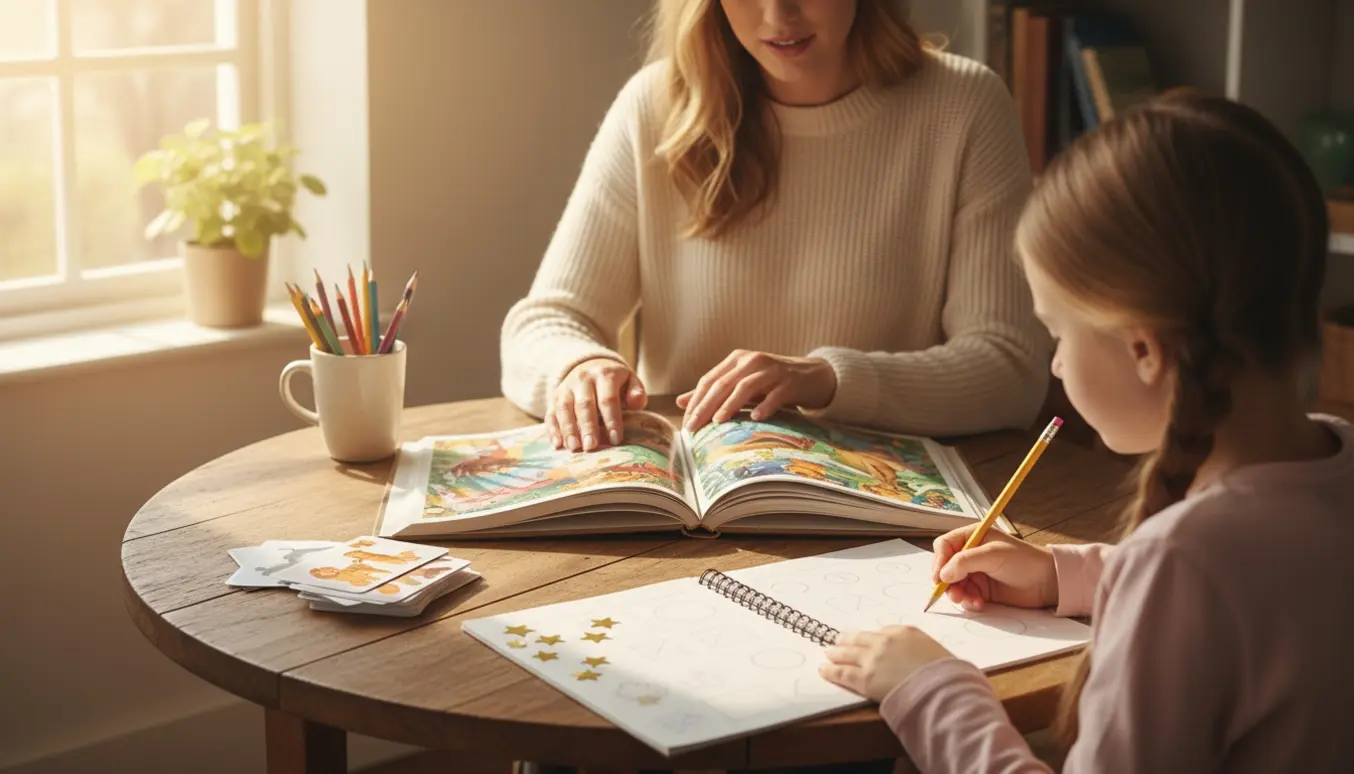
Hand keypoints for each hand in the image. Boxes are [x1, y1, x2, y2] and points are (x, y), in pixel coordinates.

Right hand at [549, 358, 646, 451]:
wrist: (590, 365)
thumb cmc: (614, 382)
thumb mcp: (630, 381)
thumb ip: (636, 392)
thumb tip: (637, 402)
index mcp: (605, 375)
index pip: (608, 399)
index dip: (612, 420)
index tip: (616, 439)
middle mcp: (583, 378)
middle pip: (584, 405)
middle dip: (588, 427)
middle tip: (591, 446)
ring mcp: (566, 387)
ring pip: (565, 408)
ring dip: (568, 429)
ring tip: (574, 447)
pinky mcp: (555, 396)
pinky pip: (551, 412)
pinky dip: (553, 429)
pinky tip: (557, 444)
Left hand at [675, 350, 836, 430]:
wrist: (811, 376)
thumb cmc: (771, 382)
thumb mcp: (741, 384)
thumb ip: (713, 392)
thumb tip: (680, 402)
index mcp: (737, 360)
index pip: (710, 380)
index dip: (696, 400)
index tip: (686, 422)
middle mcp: (752, 361)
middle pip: (723, 383)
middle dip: (706, 406)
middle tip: (694, 426)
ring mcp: (772, 370)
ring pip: (746, 386)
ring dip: (730, 404)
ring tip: (718, 421)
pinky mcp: (790, 382)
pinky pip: (775, 394)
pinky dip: (765, 405)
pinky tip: (755, 417)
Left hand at [820, 627, 952, 701]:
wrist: (941, 688)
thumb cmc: (945, 673)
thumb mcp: (934, 649)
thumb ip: (918, 647)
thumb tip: (912, 652)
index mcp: (903, 632)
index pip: (882, 632)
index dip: (870, 638)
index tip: (864, 639)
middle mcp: (884, 641)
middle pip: (859, 639)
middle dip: (847, 640)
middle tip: (838, 641)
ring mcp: (873, 659)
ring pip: (847, 654)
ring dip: (836, 653)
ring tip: (829, 654)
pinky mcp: (865, 679)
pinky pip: (842, 673)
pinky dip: (830, 671)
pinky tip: (823, 670)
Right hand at [931, 525, 1057, 610]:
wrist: (1048, 582)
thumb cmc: (1023, 560)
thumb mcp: (992, 555)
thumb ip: (965, 562)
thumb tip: (943, 575)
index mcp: (972, 537)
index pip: (945, 546)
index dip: (938, 561)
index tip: (939, 577)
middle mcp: (971, 554)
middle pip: (945, 567)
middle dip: (947, 582)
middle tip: (952, 593)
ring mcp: (976, 573)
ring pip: (953, 584)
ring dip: (957, 594)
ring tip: (968, 600)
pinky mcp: (982, 590)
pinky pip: (965, 596)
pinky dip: (968, 602)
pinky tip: (979, 604)